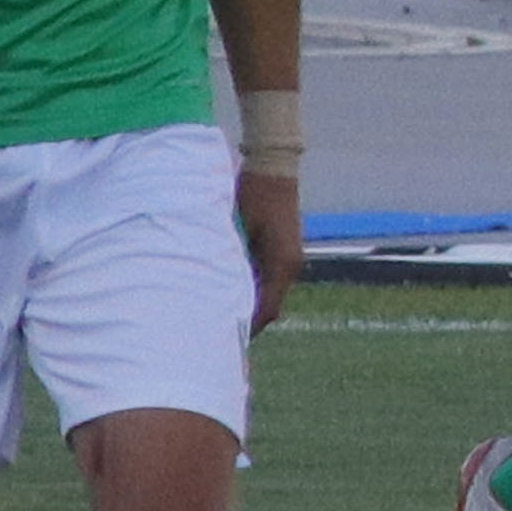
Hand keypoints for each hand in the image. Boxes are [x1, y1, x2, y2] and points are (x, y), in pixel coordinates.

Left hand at [233, 162, 304, 333]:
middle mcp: (290, 265)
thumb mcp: (239, 230)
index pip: (267, 309)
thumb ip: (233, 264)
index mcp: (283, 264)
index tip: (227, 342)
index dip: (247, 327)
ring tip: (222, 318)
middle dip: (247, 321)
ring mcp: (289, 258)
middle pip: (270, 306)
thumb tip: (222, 295)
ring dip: (249, 306)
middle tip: (221, 336)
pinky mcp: (283, 251)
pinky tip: (232, 293)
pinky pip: (268, 280)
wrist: (272, 167)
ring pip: (270, 294)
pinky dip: (253, 290)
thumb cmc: (254, 194)